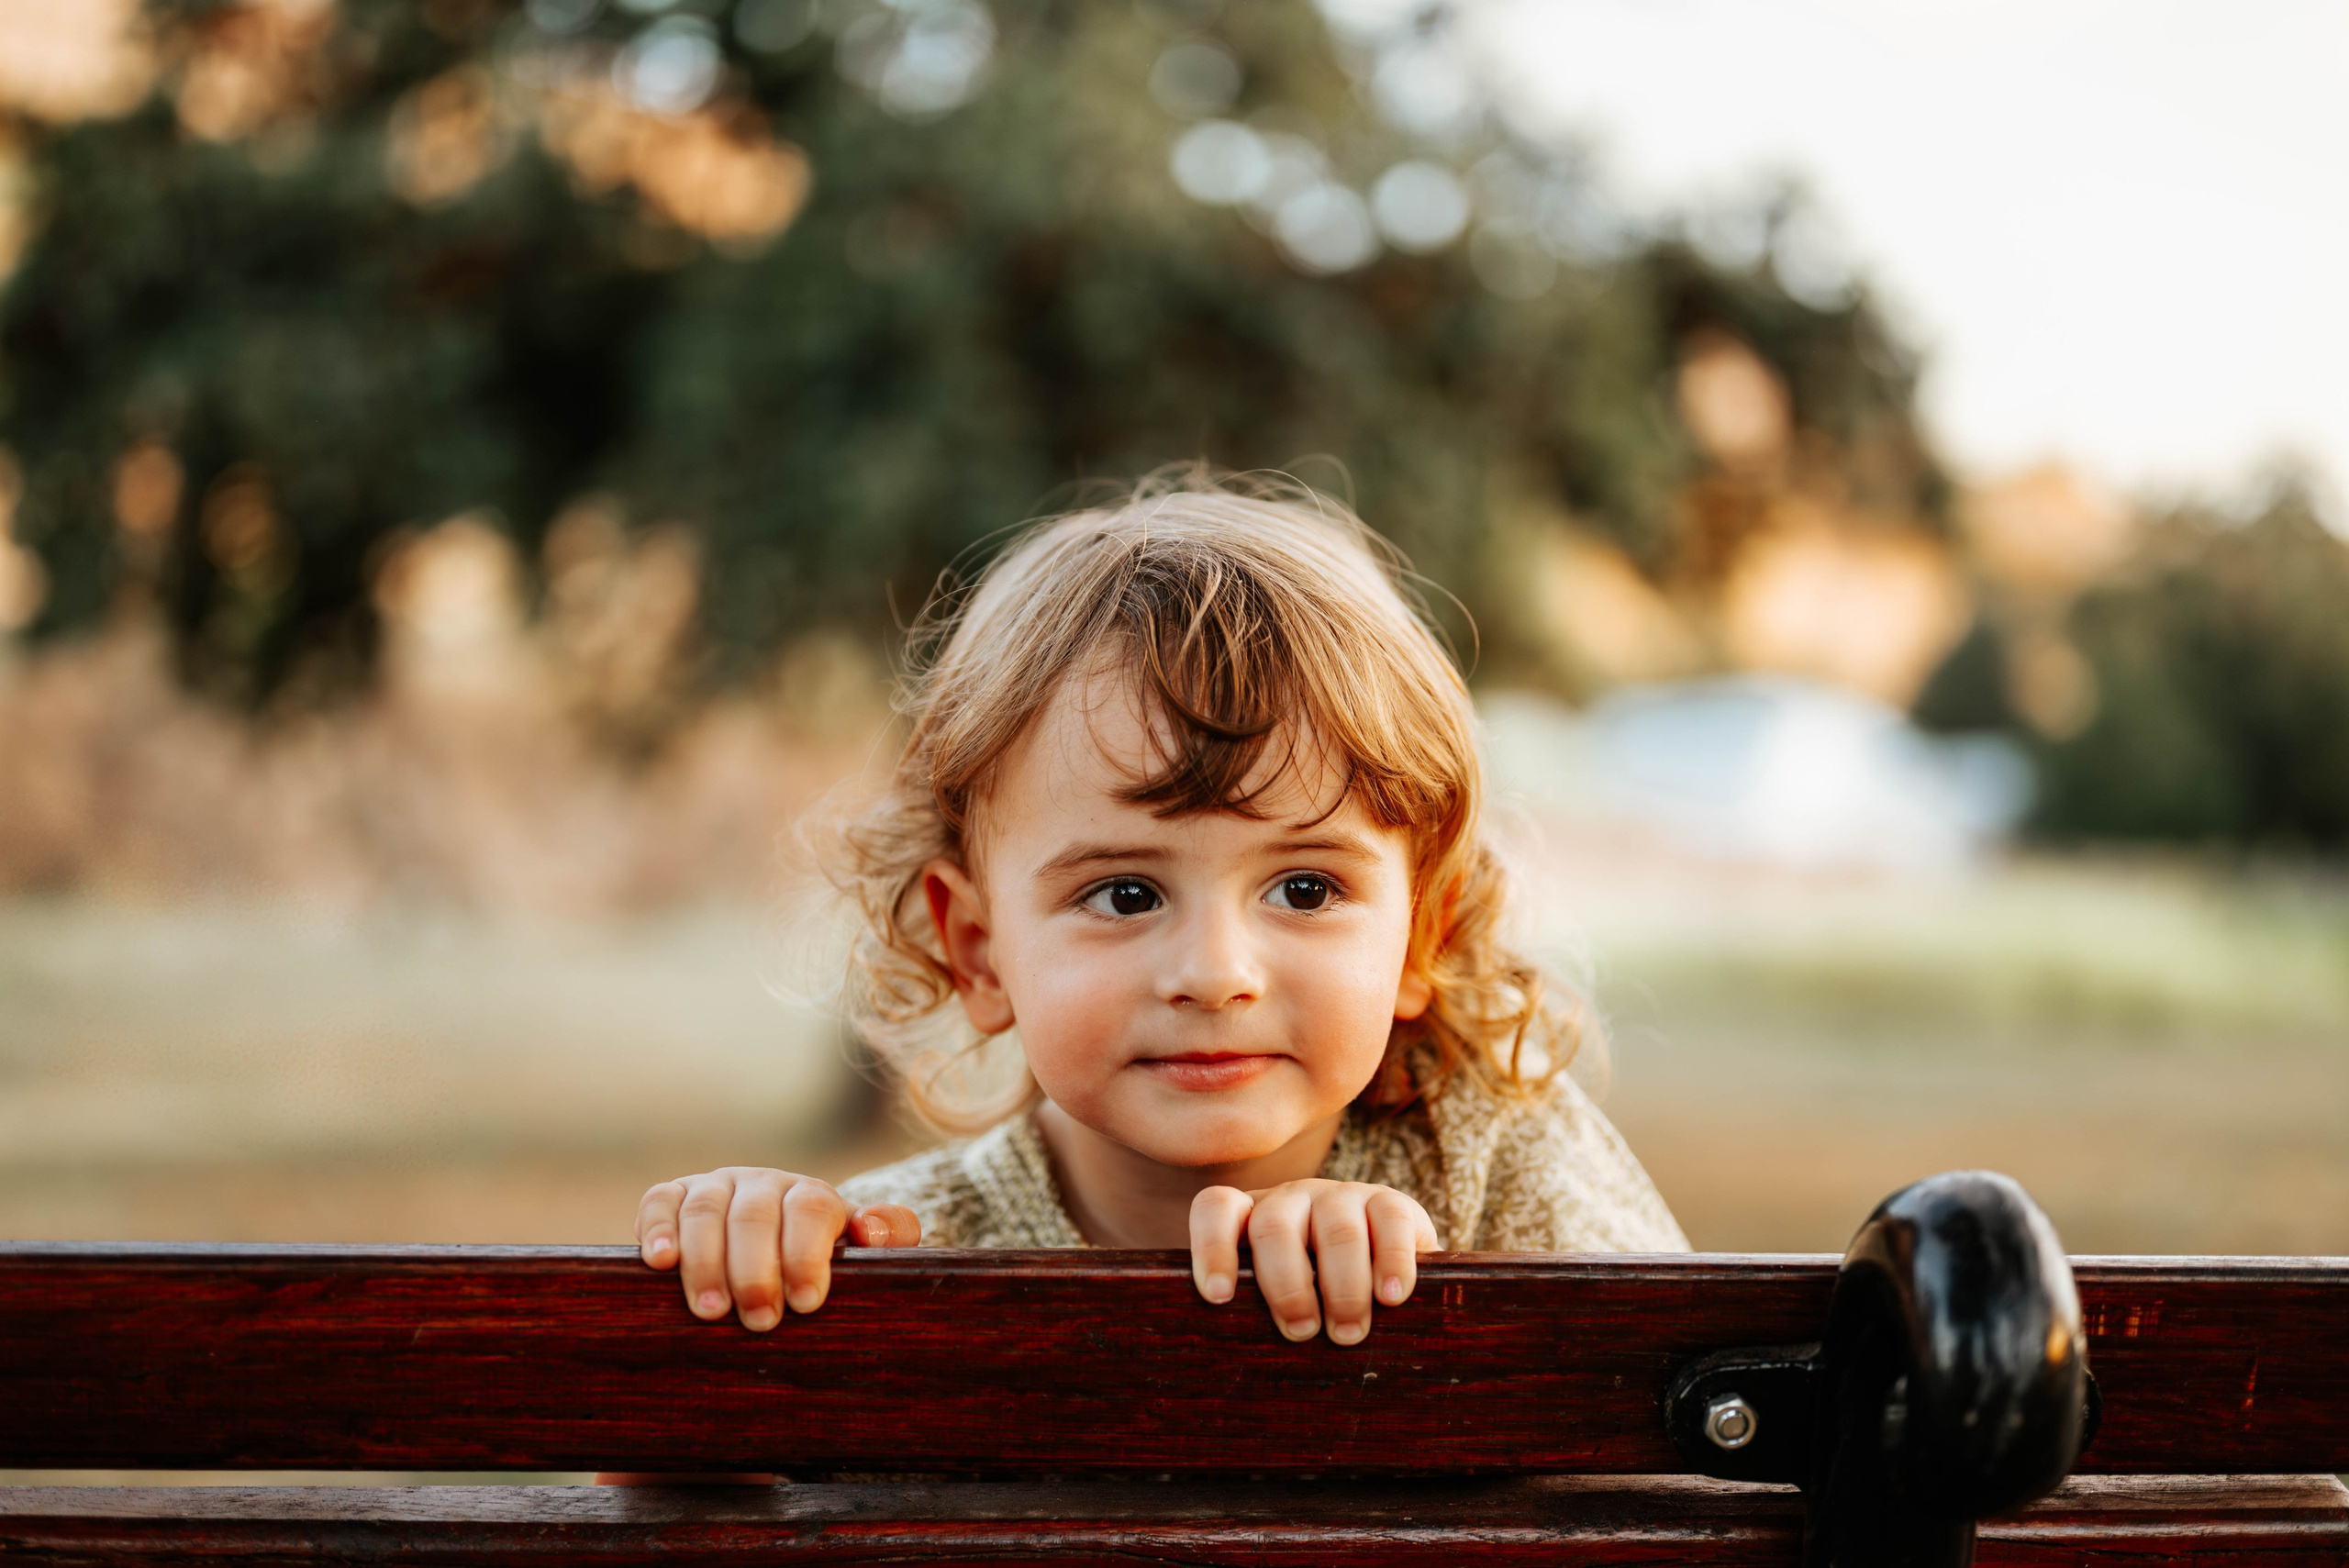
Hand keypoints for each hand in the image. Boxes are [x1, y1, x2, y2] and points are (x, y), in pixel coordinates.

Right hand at [635, 1167, 920, 1329]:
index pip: (809, 1210)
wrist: (773, 1252)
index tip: (806, 1302)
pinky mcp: (674, 1198)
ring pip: (705, 1210)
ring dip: (705, 1261)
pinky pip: (660, 1202)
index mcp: (811, 1197)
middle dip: (755, 1271)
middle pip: (754, 1215)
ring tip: (710, 1311)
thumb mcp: (862, 1257)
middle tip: (759, 1321)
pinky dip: (656, 1228)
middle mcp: (763, 1185)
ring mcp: (716, 1188)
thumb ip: (888, 1238)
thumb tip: (870, 1230)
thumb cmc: (821, 1268)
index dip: (806, 1254)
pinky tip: (659, 1263)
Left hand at [1188, 1180, 1437, 1344]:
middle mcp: (1292, 1200)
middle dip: (1286, 1286)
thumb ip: (1256, 1317)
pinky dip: (1391, 1262)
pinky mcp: (1390, 1202)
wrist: (1385, 1272)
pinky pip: (1391, 1221)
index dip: (1212, 1247)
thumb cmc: (1317, 1302)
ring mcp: (1341, 1196)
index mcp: (1252, 1219)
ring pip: (1337, 1229)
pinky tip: (1391, 1298)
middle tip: (1300, 1332)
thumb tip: (1235, 1375)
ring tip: (1347, 1333)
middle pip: (1274, 1227)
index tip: (1219, 1297)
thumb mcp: (1280, 1301)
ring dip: (1343, 1287)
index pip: (1217, 1209)